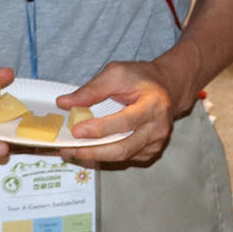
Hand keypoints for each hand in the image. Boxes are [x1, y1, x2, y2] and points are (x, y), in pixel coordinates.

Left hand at [54, 57, 190, 166]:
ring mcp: (156, 142)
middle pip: (123, 148)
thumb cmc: (142, 79)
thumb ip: (92, 89)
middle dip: (93, 151)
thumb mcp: (117, 73)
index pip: (124, 122)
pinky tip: (90, 149)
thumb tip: (64, 103)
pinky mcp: (151, 152)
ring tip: (73, 151)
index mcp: (153, 104)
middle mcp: (158, 127)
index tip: (76, 130)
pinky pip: (125, 158)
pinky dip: (105, 156)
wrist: (168, 88)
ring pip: (122, 157)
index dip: (99, 129)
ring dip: (95, 156)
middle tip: (69, 149)